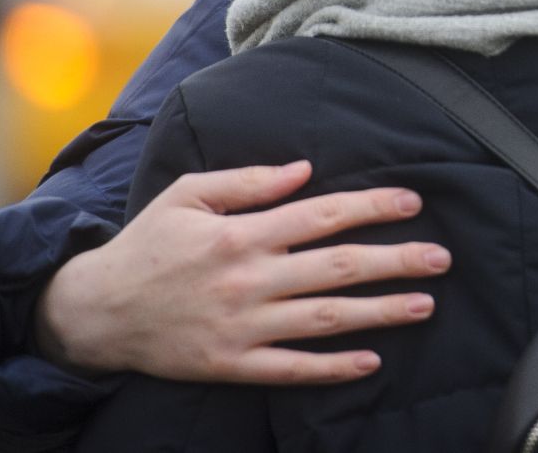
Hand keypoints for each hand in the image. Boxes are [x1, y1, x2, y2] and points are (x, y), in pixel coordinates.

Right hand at [33, 160, 450, 384]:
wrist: (95, 312)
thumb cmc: (147, 244)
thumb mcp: (188, 194)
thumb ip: (249, 181)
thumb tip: (305, 169)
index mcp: (241, 233)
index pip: (322, 215)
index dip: (371, 207)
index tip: (412, 202)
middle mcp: (248, 279)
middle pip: (337, 268)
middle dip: (395, 261)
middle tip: (442, 257)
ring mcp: (242, 326)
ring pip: (325, 319)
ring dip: (380, 313)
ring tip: (425, 304)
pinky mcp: (231, 364)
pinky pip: (291, 369)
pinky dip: (332, 368)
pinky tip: (371, 361)